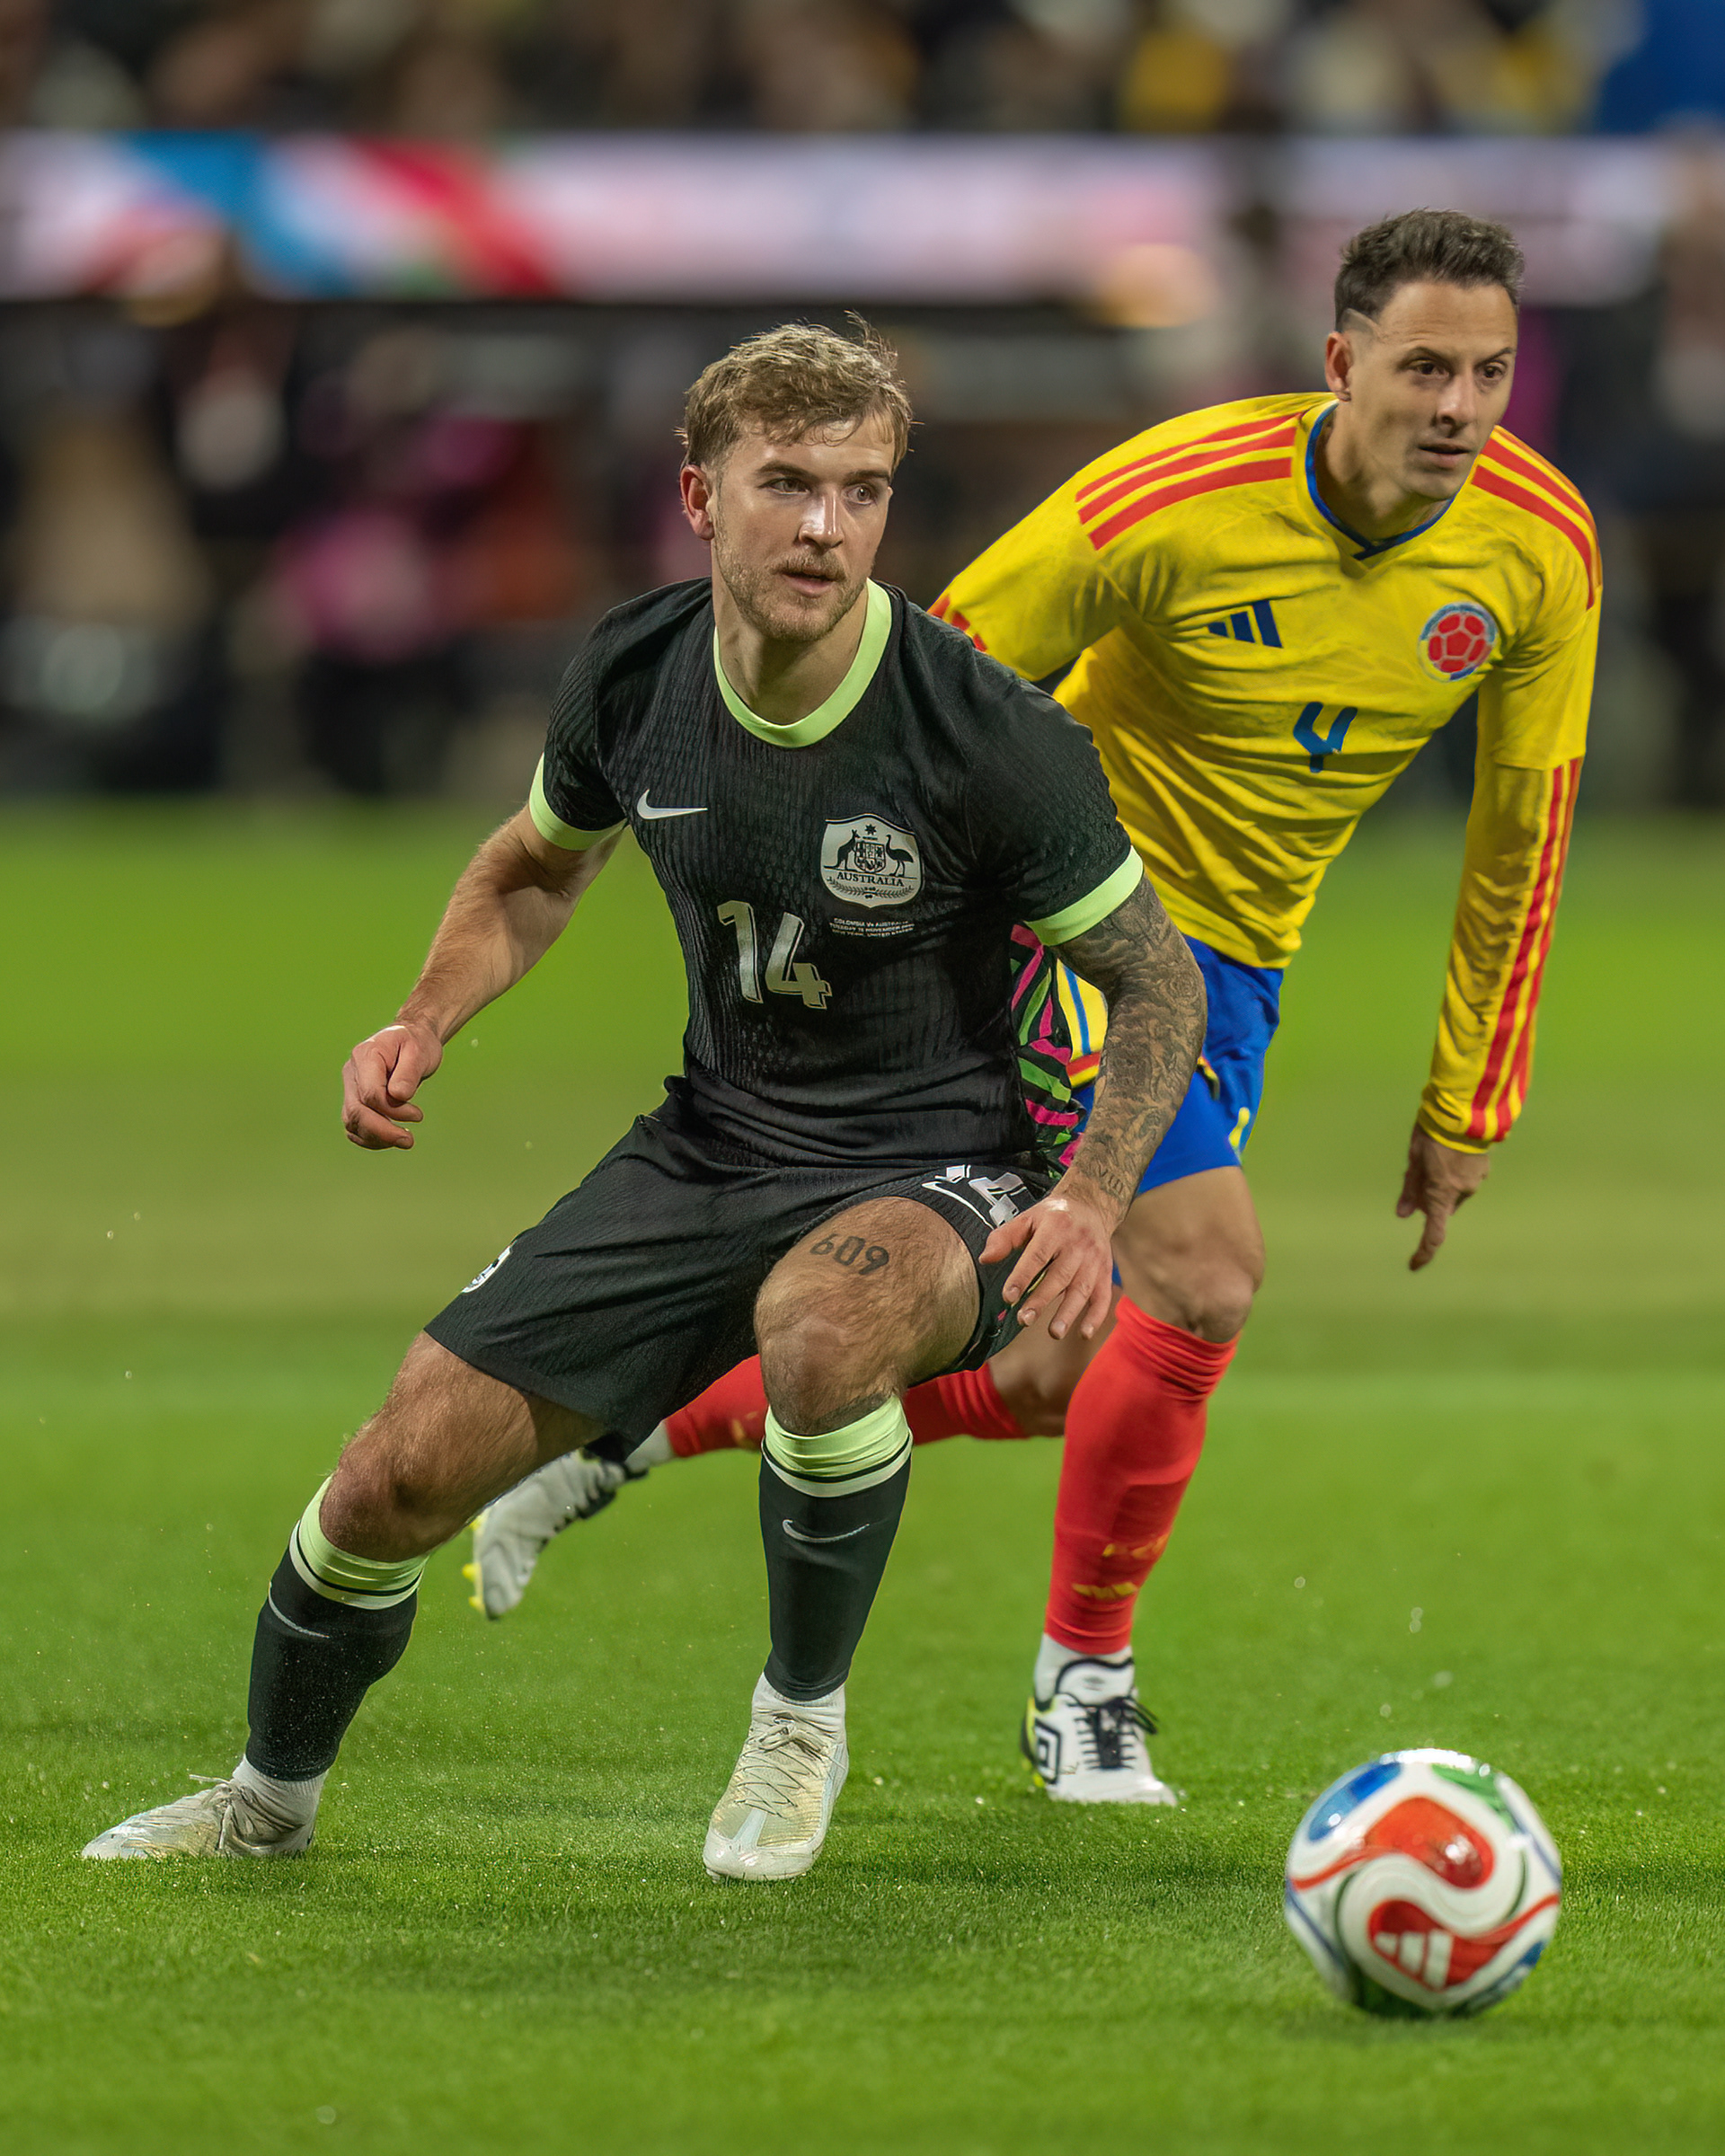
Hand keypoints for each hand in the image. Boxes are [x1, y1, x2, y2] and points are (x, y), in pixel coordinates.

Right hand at [342, 1021, 443, 1149]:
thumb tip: (399, 1096)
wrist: (410, 1040)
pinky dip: (370, 1138)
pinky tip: (391, 1139)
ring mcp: (350, 1086)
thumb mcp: (418, 1052)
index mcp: (366, 1056)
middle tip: (409, 1141)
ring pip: (352, 1121)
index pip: (370, 1094)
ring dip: (376, 1137)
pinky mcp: (354, 1099)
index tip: (418, 1115)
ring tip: (404, 1140)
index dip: (393, 1111)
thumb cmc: (416, 1044)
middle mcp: (352, 1072)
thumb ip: (408, 1073)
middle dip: (382, 1131)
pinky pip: (354, 1125)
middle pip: (356, 1111)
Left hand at [981, 1176, 1118, 1341]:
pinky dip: (1096, 1316)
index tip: (1008, 1297)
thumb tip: (985, 1259)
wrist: (1091, 1207)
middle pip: (1059, 1276)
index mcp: (1056, 1227)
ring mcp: (1095, 1259)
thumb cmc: (1053, 1218)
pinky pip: (1103, 1296)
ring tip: (1053, 1333)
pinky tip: (1083, 1333)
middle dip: (1041, 1300)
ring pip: (1081, 1289)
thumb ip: (1005, 1237)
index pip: (1037, 1255)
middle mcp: (1078, 1244)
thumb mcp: (1028, 1218)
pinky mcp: (1105, 1272)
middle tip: (1024, 1320)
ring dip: (1068, 1313)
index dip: (1022, 1277)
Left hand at [1396, 1124, 1490, 1271]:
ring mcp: (1476, 1180)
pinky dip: (1455, 1173)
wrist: (1465, 1109)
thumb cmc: (1432, 1133)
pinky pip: (1465, 1179)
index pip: (1434, 1233)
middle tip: (1417, 1173)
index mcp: (1441, 1193)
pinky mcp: (1484, 1168)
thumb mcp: (1414, 1159)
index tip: (1414, 1265)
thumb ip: (1410, 1188)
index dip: (1424, 1252)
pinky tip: (1449, 1152)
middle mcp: (1462, 1192)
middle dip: (1429, 1200)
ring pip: (1454, 1192)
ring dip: (1442, 1183)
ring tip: (1434, 1153)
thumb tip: (1404, 1214)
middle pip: (1442, 1207)